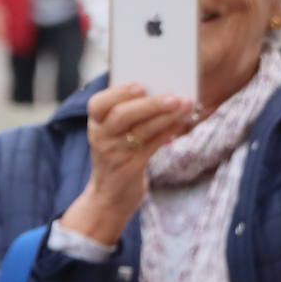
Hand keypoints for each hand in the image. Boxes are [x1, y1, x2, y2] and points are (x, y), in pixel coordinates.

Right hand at [59, 84, 193, 244]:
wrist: (110, 196)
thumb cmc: (117, 154)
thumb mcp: (113, 133)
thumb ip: (127, 112)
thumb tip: (159, 88)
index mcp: (95, 123)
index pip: (98, 104)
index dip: (118, 92)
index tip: (140, 85)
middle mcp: (101, 137)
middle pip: (122, 115)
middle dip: (150, 104)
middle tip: (175, 96)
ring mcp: (114, 154)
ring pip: (140, 130)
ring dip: (165, 116)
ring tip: (185, 104)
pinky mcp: (129, 169)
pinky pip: (151, 147)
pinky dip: (167, 132)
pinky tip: (181, 123)